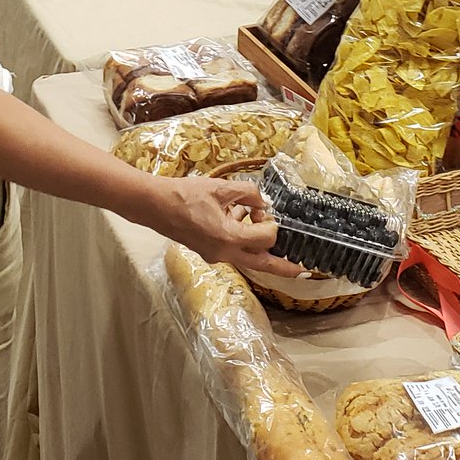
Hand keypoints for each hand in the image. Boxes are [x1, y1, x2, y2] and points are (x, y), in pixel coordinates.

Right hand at [148, 177, 299, 278]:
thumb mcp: (221, 188)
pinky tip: (234, 215)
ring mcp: (215, 255)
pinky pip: (233, 250)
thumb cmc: (185, 195)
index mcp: (229, 237)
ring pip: (247, 257)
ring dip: (258, 243)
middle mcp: (224, 253)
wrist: (155, 205)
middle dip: (284, 268)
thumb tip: (264, 201)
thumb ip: (249, 193)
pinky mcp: (208, 252)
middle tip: (304, 272)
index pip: (266, 237)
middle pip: (262, 264)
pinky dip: (240, 238)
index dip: (272, 223)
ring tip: (256, 218)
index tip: (265, 209)